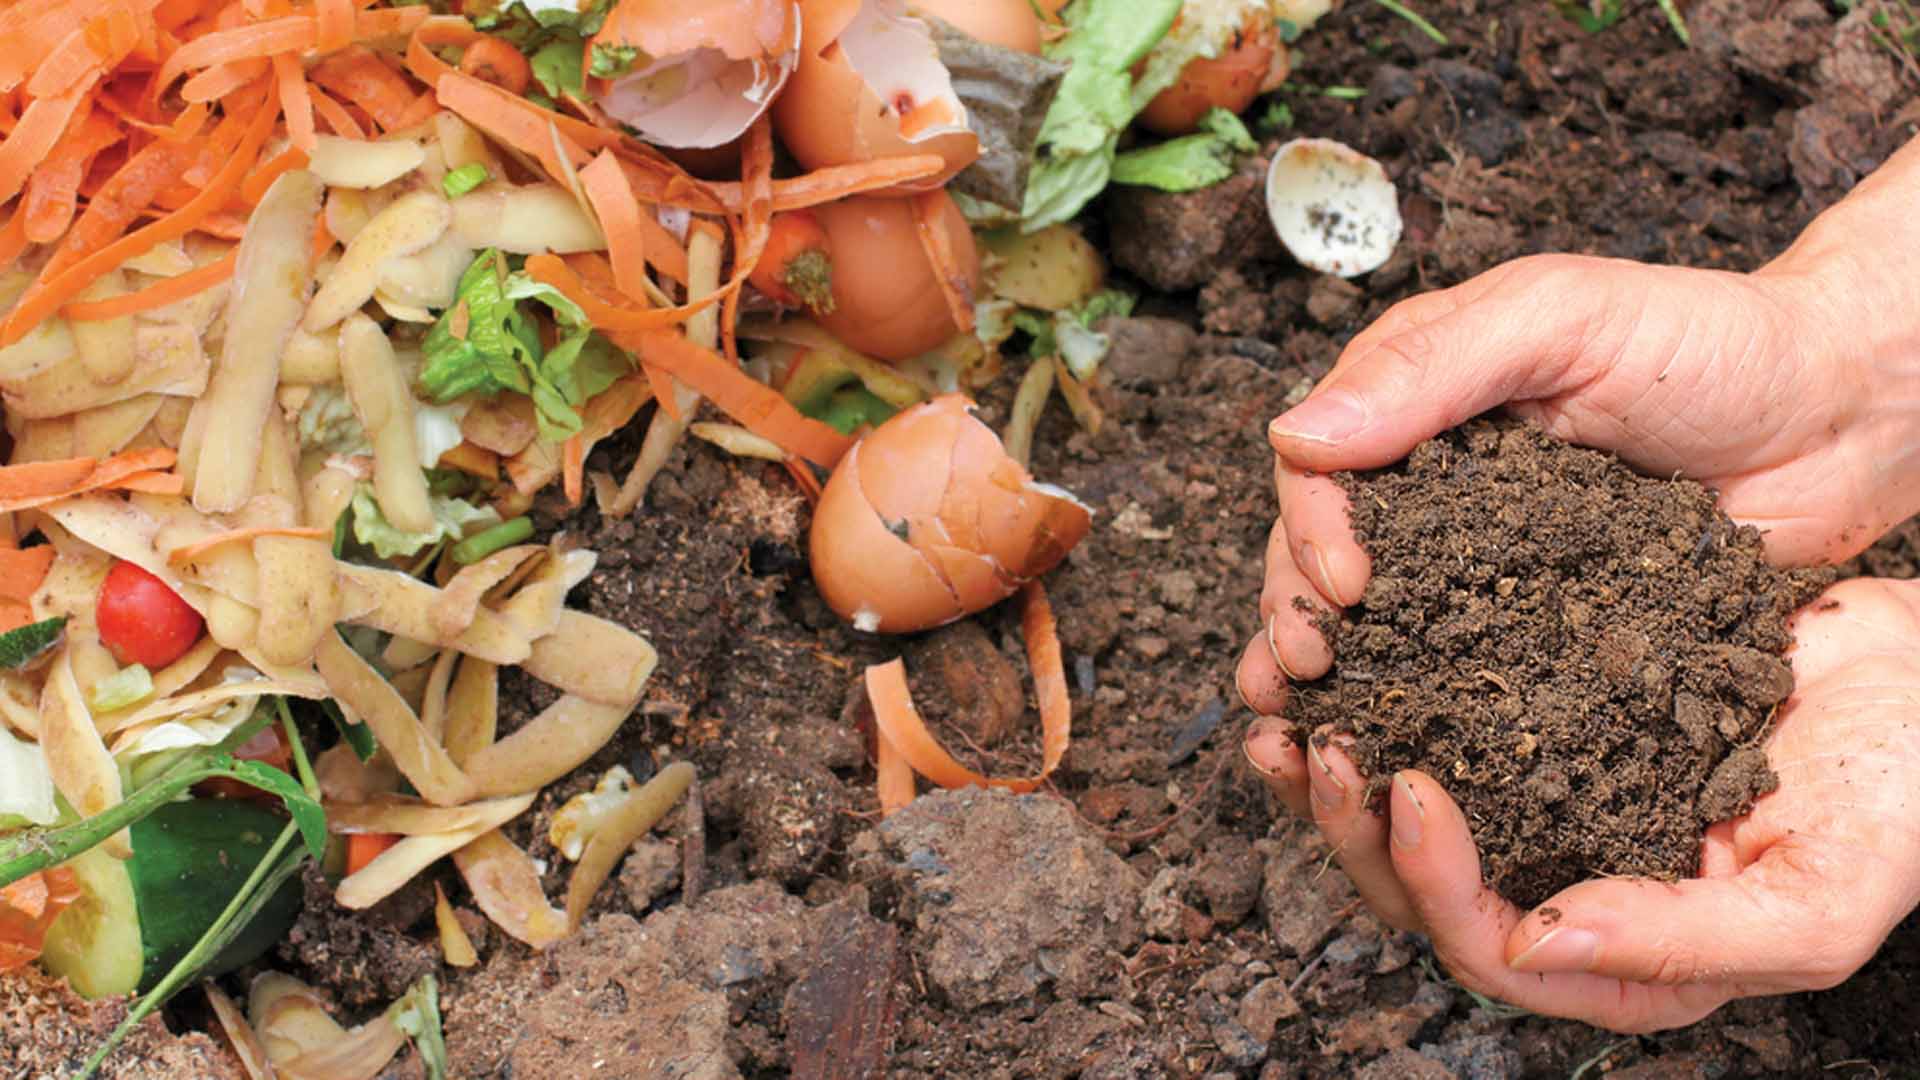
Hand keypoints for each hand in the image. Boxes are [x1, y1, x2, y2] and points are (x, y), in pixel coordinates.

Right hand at [1235, 135, 1919, 707]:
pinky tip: (1392, 754)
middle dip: (1298, 612)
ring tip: (1308, 729)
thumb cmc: (1711, 341)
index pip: (1320, 467)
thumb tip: (1296, 434)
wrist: (1844, 416)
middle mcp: (1435, 487)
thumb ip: (1431, 366)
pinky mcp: (1541, 629)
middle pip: (1326, 554)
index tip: (1344, 584)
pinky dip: (1421, 712)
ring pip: (1380, 623)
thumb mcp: (1562, 318)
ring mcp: (1485, 563)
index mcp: (1418, 402)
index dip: (1310, 528)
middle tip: (1308, 669)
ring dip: (1334, 675)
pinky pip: (1468, 673)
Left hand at [1244, 577, 1919, 1031]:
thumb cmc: (1898, 799)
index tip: (1407, 786)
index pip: (1491, 950)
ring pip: (1410, 814)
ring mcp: (1550, 807)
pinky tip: (1342, 658)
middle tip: (1319, 741)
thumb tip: (1534, 942)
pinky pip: (1439, 723)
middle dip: (1354, 825)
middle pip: (1423, 890)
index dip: (1433, 882)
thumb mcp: (1817, 897)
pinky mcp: (1540, 726)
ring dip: (1339, 770)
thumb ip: (1685, 941)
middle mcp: (1570, 890)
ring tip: (1288, 707)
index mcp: (1626, 960)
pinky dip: (1384, 695)